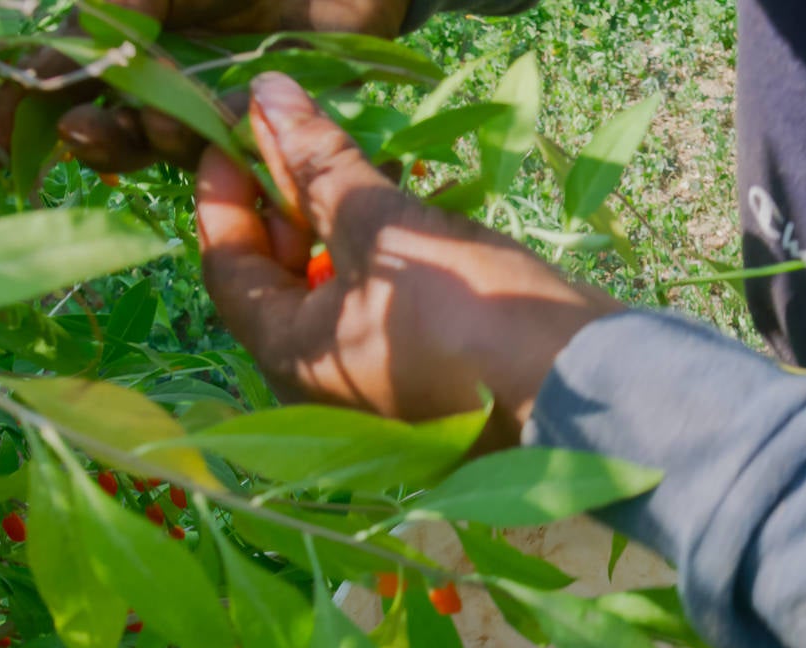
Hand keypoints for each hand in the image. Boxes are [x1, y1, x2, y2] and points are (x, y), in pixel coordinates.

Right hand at [0, 0, 408, 173]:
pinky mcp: (279, 127)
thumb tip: (63, 61)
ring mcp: (219, 108)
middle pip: (108, 131)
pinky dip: (227, 137)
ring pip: (170, 149)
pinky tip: (225, 116)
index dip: (13, 122)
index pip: (55, 88)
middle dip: (87, 138)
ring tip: (154, 117)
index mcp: (126, 43)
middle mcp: (165, 84)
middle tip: (79, 132)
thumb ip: (112, 8)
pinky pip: (245, 148)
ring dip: (153, 138)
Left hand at [193, 73, 617, 445]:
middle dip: (285, 209)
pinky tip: (405, 212)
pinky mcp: (426, 381)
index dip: (224, 195)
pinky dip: (379, 262)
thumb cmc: (469, 312)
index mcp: (294, 360)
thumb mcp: (388, 226)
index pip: (228, 270)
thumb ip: (321, 164)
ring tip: (356, 168)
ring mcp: (377, 390)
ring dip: (336, 228)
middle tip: (297, 144)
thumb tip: (268, 98)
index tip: (233, 134)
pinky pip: (379, 312)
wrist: (581, 384)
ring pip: (332, 296)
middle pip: (279, 285)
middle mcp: (323, 388)